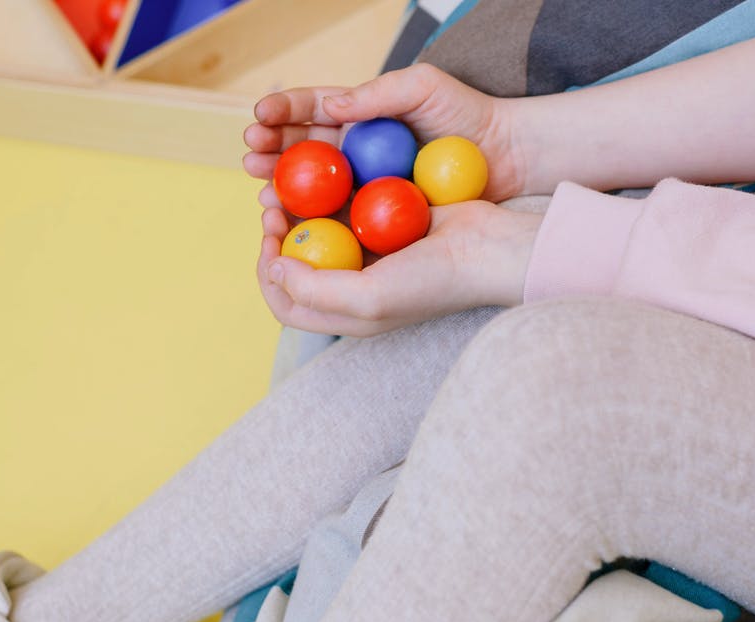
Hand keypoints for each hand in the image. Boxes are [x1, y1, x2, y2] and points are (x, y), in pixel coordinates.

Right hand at [242, 63, 526, 207]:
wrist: (509, 158)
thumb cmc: (469, 116)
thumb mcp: (424, 87)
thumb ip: (378, 93)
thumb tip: (329, 105)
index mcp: (362, 114)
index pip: (311, 109)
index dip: (281, 113)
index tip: (259, 118)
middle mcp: (357, 149)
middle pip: (302, 149)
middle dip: (271, 152)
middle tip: (251, 158)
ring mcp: (365, 183)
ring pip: (312, 186)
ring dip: (282, 188)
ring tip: (264, 191)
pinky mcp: (378, 214)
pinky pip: (339, 217)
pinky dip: (314, 220)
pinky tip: (295, 223)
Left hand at [256, 200, 542, 336]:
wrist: (487, 250)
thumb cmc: (431, 280)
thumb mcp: (368, 298)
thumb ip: (314, 290)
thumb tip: (273, 269)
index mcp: (348, 314)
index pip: (287, 303)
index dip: (268, 274)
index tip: (269, 241)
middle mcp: (355, 287)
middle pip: (296, 264)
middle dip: (277, 236)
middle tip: (272, 205)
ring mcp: (371, 255)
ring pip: (317, 232)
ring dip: (297, 209)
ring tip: (288, 186)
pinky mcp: (386, 224)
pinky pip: (346, 208)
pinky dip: (330, 194)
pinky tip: (326, 175)